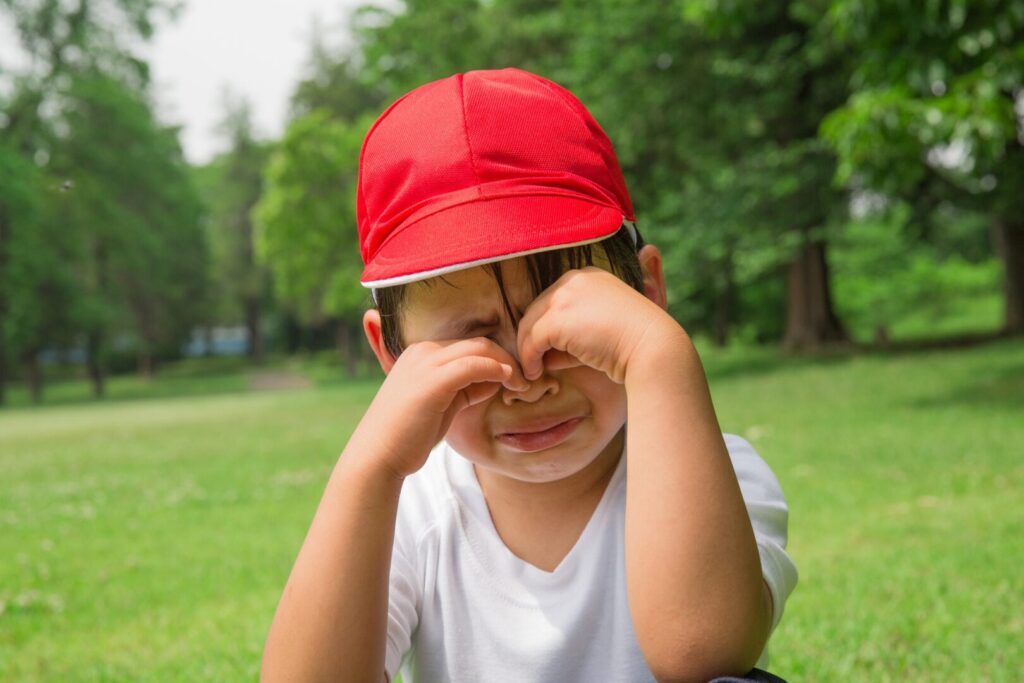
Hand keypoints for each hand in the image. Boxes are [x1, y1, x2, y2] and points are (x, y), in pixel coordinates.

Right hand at [353, 337, 529, 478]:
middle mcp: (422, 352)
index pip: (468, 346)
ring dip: (506, 364)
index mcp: (421, 354)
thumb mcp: (441, 405)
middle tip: (524, 379)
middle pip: (477, 343)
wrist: (378, 456)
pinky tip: (509, 382)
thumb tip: (494, 380)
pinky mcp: (433, 381)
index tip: (513, 378)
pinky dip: (496, 370)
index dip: (495, 359)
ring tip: (521, 384)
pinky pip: (474, 365)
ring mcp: (426, 364)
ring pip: (479, 349)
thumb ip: (464, 389)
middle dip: (506, 358)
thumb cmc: (410, 436)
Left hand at [515, 267, 680, 383]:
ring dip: (528, 349)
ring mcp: (565, 296)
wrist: (654, 348)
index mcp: (590, 277)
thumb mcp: (606, 330)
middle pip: (538, 309)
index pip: (555, 300)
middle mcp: (575, 279)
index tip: (550, 349)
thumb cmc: (635, 347)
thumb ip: (575, 335)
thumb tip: (545, 356)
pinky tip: (536, 373)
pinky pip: (531, 340)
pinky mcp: (558, 318)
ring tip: (534, 370)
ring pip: (530, 324)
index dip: (549, 326)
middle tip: (536, 362)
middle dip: (534, 337)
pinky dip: (529, 358)